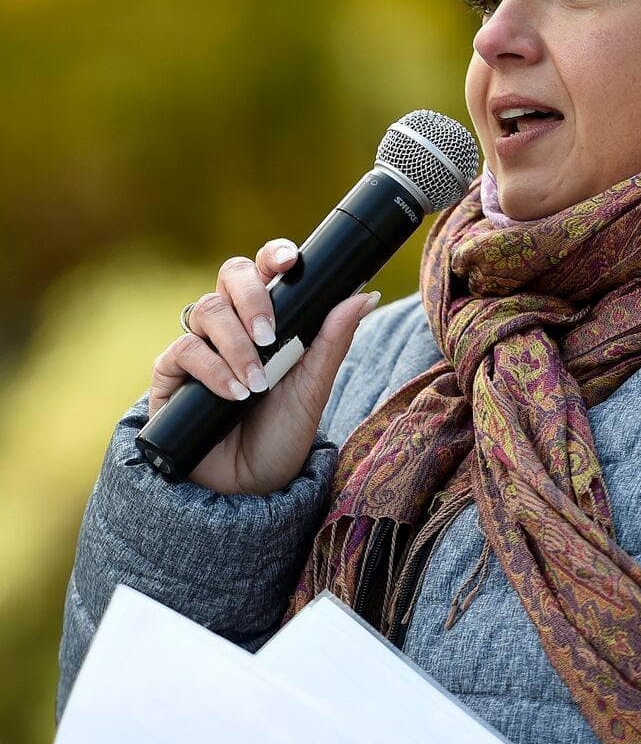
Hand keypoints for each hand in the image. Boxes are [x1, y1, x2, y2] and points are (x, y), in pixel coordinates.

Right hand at [148, 237, 378, 495]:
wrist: (247, 487)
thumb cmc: (282, 435)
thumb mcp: (313, 387)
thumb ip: (333, 340)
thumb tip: (367, 294)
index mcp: (268, 320)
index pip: (266, 272)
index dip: (273, 256)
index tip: (290, 261)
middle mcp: (231, 326)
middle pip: (230, 275)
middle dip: (252, 295)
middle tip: (269, 333)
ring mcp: (199, 346)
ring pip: (206, 310)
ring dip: (236, 346)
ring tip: (257, 385)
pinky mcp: (170, 374)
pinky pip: (184, 350)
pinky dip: (213, 370)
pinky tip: (234, 394)